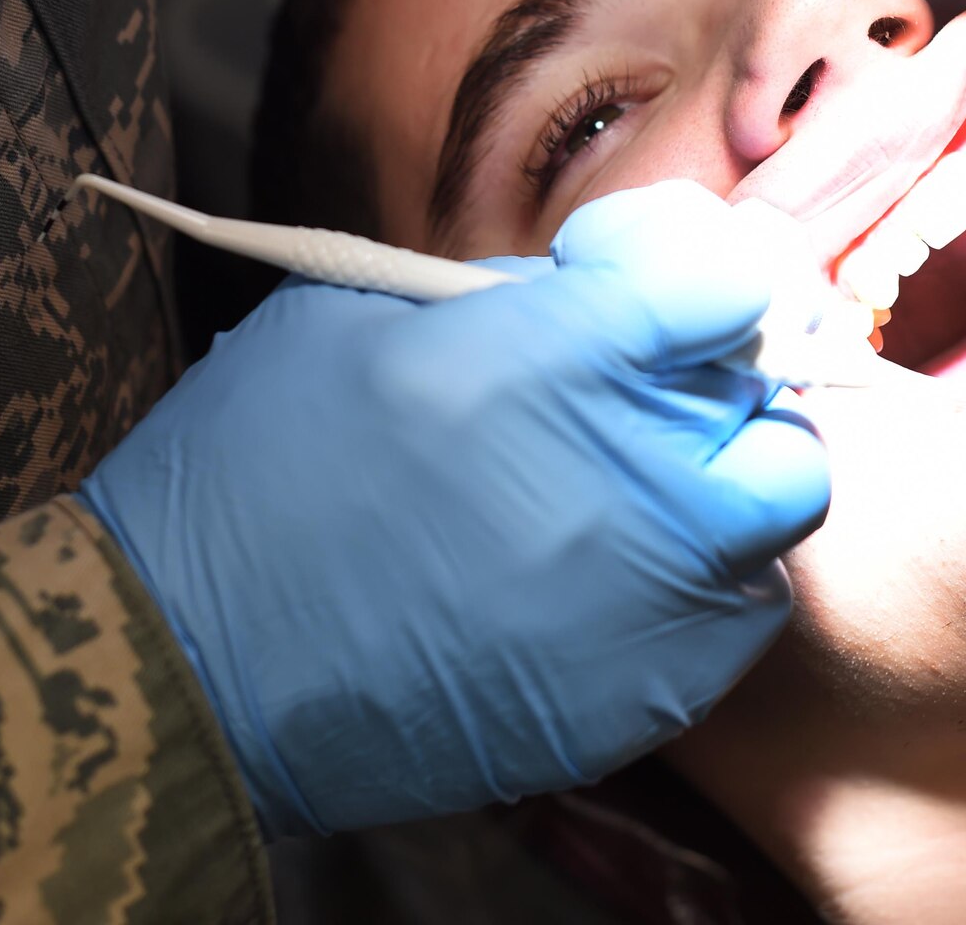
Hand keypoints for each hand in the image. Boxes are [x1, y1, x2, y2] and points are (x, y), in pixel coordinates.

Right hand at [78, 182, 829, 832]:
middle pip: (777, 405)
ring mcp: (644, 609)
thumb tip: (597, 295)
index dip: (681, 261)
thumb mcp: (361, 310)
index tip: (619, 276)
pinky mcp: (632, 705)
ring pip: (771, 519)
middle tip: (646, 380)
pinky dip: (695, 585)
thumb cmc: (256, 467)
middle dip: (724, 375)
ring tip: (628, 480)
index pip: (726, 280)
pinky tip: (608, 573)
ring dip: (720, 482)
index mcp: (561, 363)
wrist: (188, 664)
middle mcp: (633, 484)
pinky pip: (727, 625)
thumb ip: (511, 293)